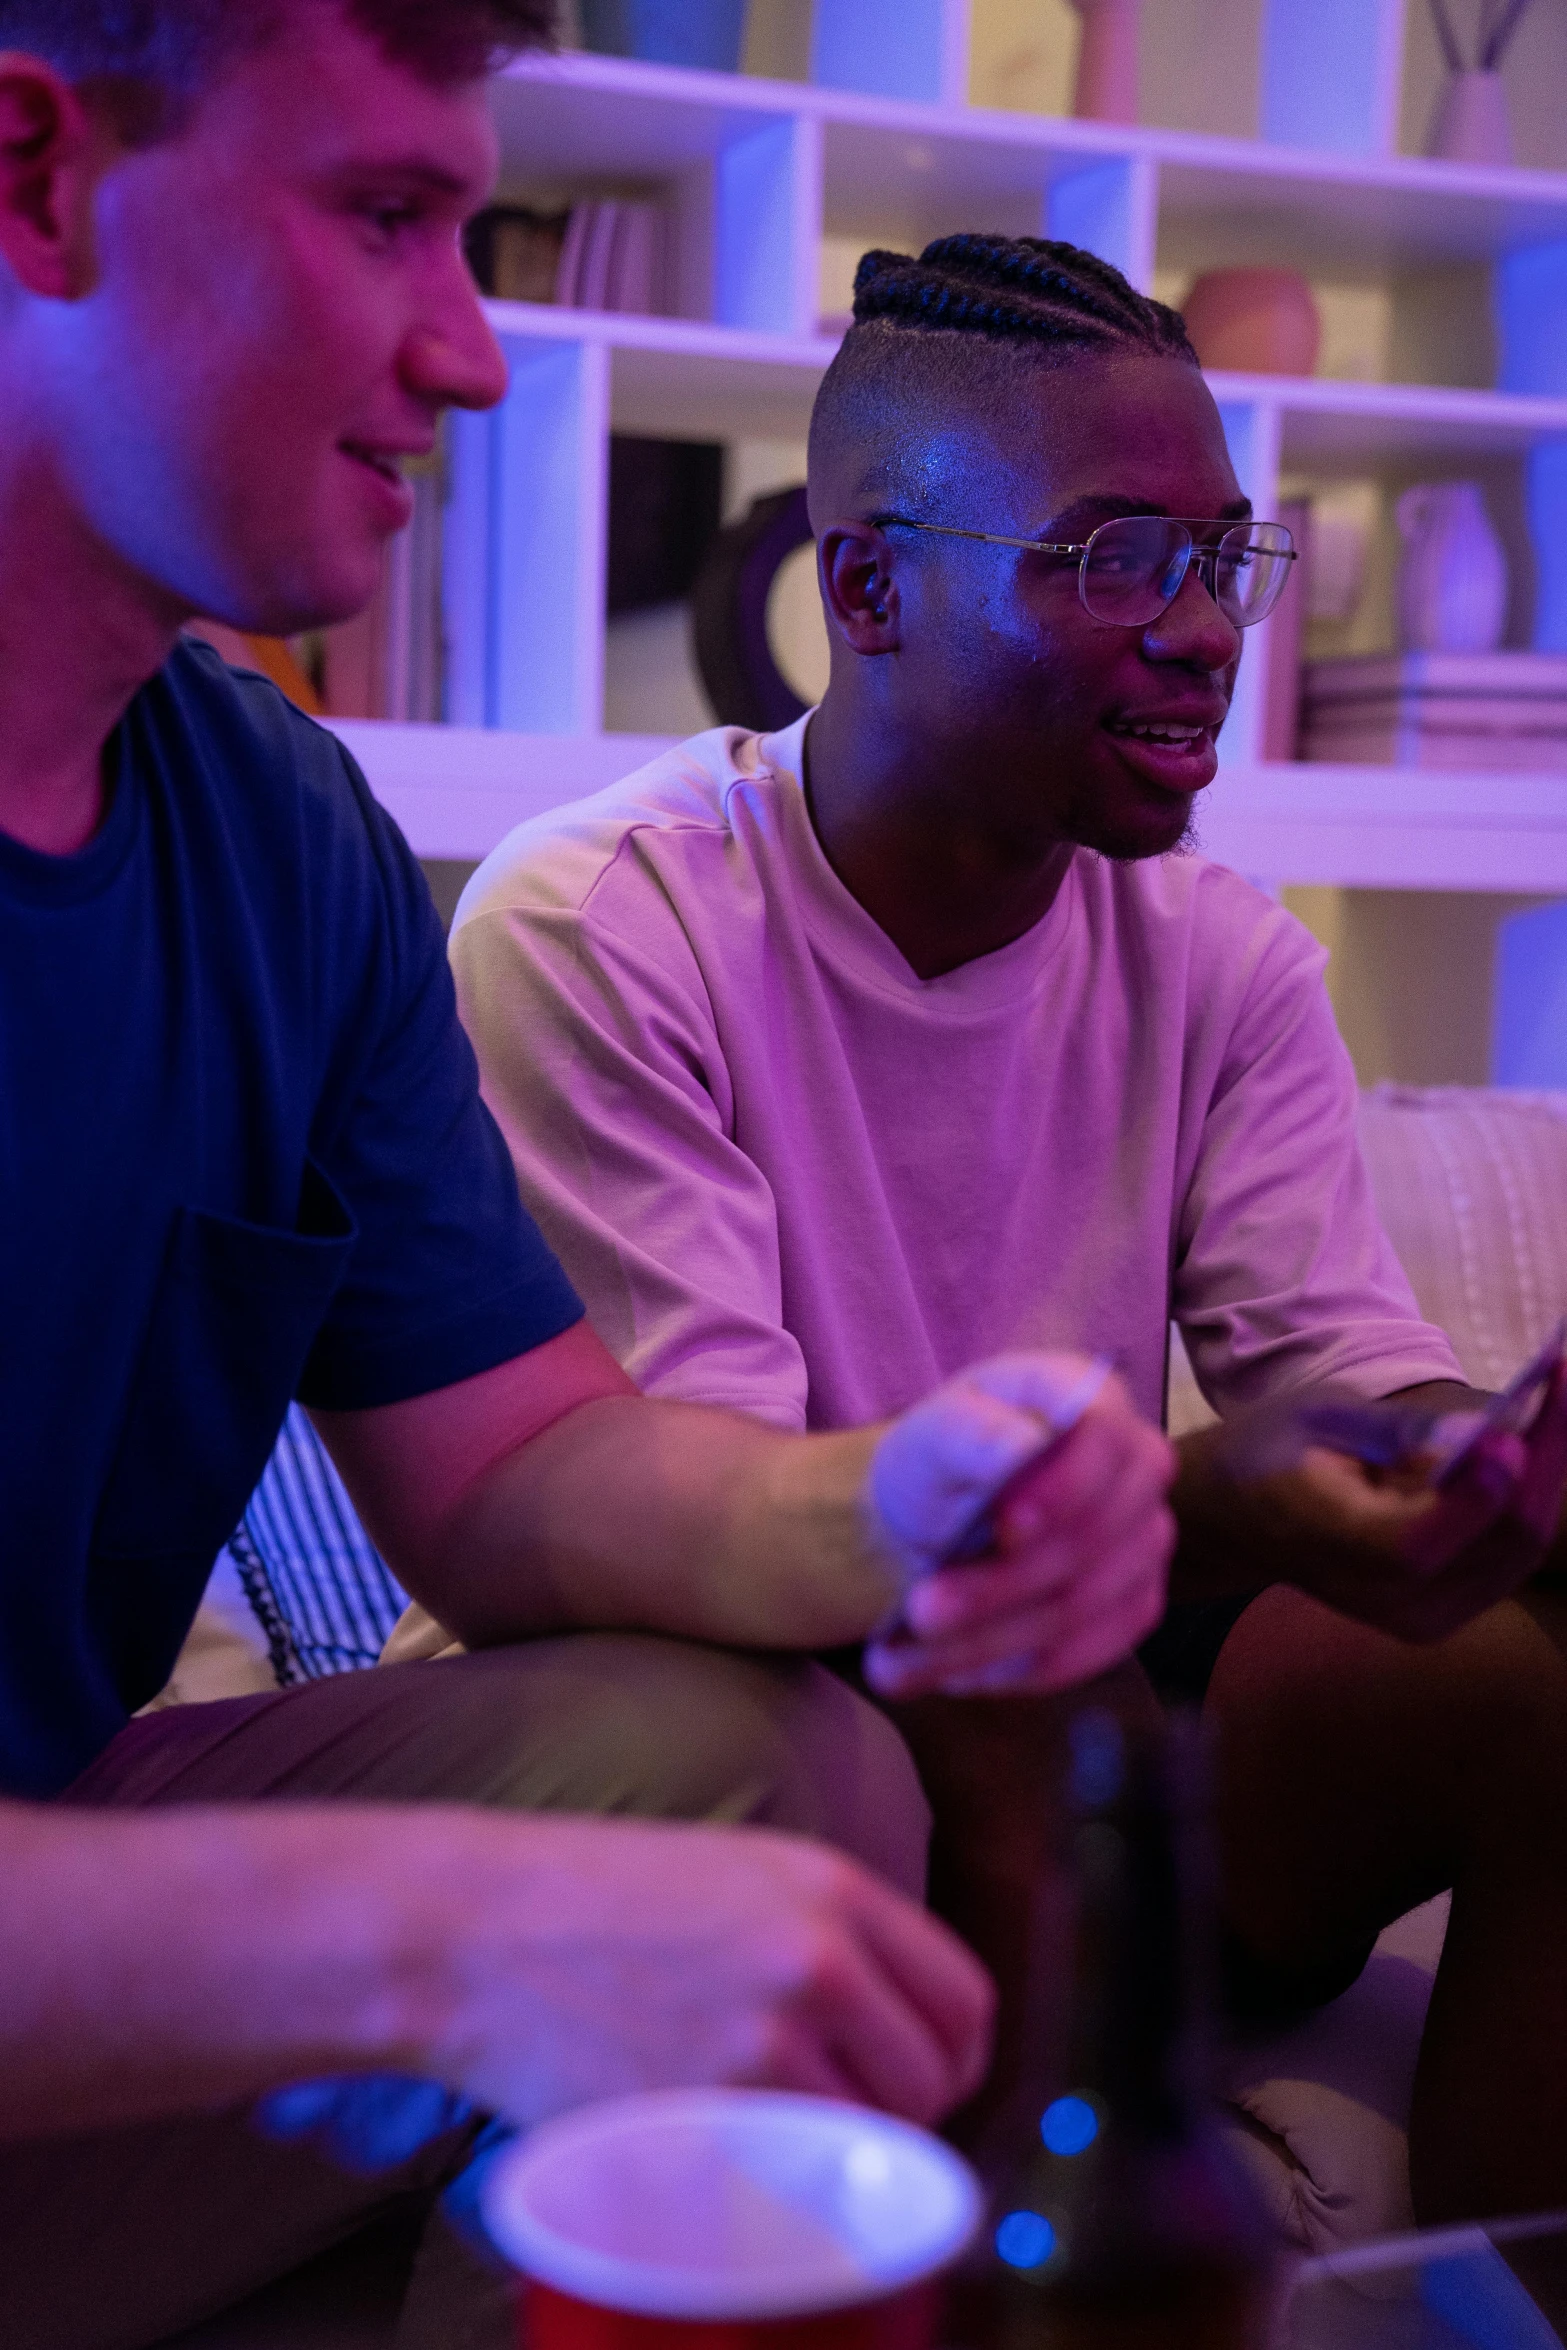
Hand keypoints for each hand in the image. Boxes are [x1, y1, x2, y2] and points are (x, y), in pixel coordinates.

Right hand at [325, 1813, 991, 2139]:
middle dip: (901, 2118)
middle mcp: (817, 1960)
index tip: (923, 2083)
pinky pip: (792, 2184)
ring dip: (837, 2158)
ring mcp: (764, 2042)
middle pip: (930, 2082)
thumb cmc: (597, 1899)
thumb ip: (834, 1937)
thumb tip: (901, 2031)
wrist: (477, 1930)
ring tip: (773, 2135)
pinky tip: (728, 2158)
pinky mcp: (708, 2115)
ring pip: (868, 2144)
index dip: (954, 2057)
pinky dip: (775, 2190)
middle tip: (844, 2124)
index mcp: (833, 1888)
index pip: (963, 1999)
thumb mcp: (741, 1873)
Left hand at [862, 1353, 1175, 1699]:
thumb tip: (1019, 1442)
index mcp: (1091, 1399)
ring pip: (1079, 1609)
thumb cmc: (933, 1466)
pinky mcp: (1136, 1603)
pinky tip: (956, 1674)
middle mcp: (1138, 1467)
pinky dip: (1015, 1672)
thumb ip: (969, 1434)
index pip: (1105, 1440)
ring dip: (987, 1645)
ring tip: (904, 1664)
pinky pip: (1091, 1653)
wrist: (927, 1523)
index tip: (1001, 1528)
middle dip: (996, 1588)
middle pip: (1087, 1541)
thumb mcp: (930, 1437)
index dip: (1060, 1491)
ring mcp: (1147, 1538)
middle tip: (918, 1612)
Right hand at [1214, 1364, 1566, 1641]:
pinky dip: (1533, 1492)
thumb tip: (1483, 1433)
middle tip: (1557, 1377)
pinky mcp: (1450, 1610)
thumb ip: (1397, 1431)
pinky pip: (1513, 1553)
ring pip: (1519, 1549)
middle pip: (1493, 1546)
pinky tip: (1537, 1437)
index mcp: (1330, 1548)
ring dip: (1547, 1470)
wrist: (1246, 1515)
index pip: (1416, 1545)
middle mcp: (1383, 1601)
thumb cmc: (1278, 1450)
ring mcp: (1422, 1616)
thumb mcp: (1317, 1416)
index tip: (1508, 1431)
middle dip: (1539, 1461)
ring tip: (1556, 1392)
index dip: (1472, 1496)